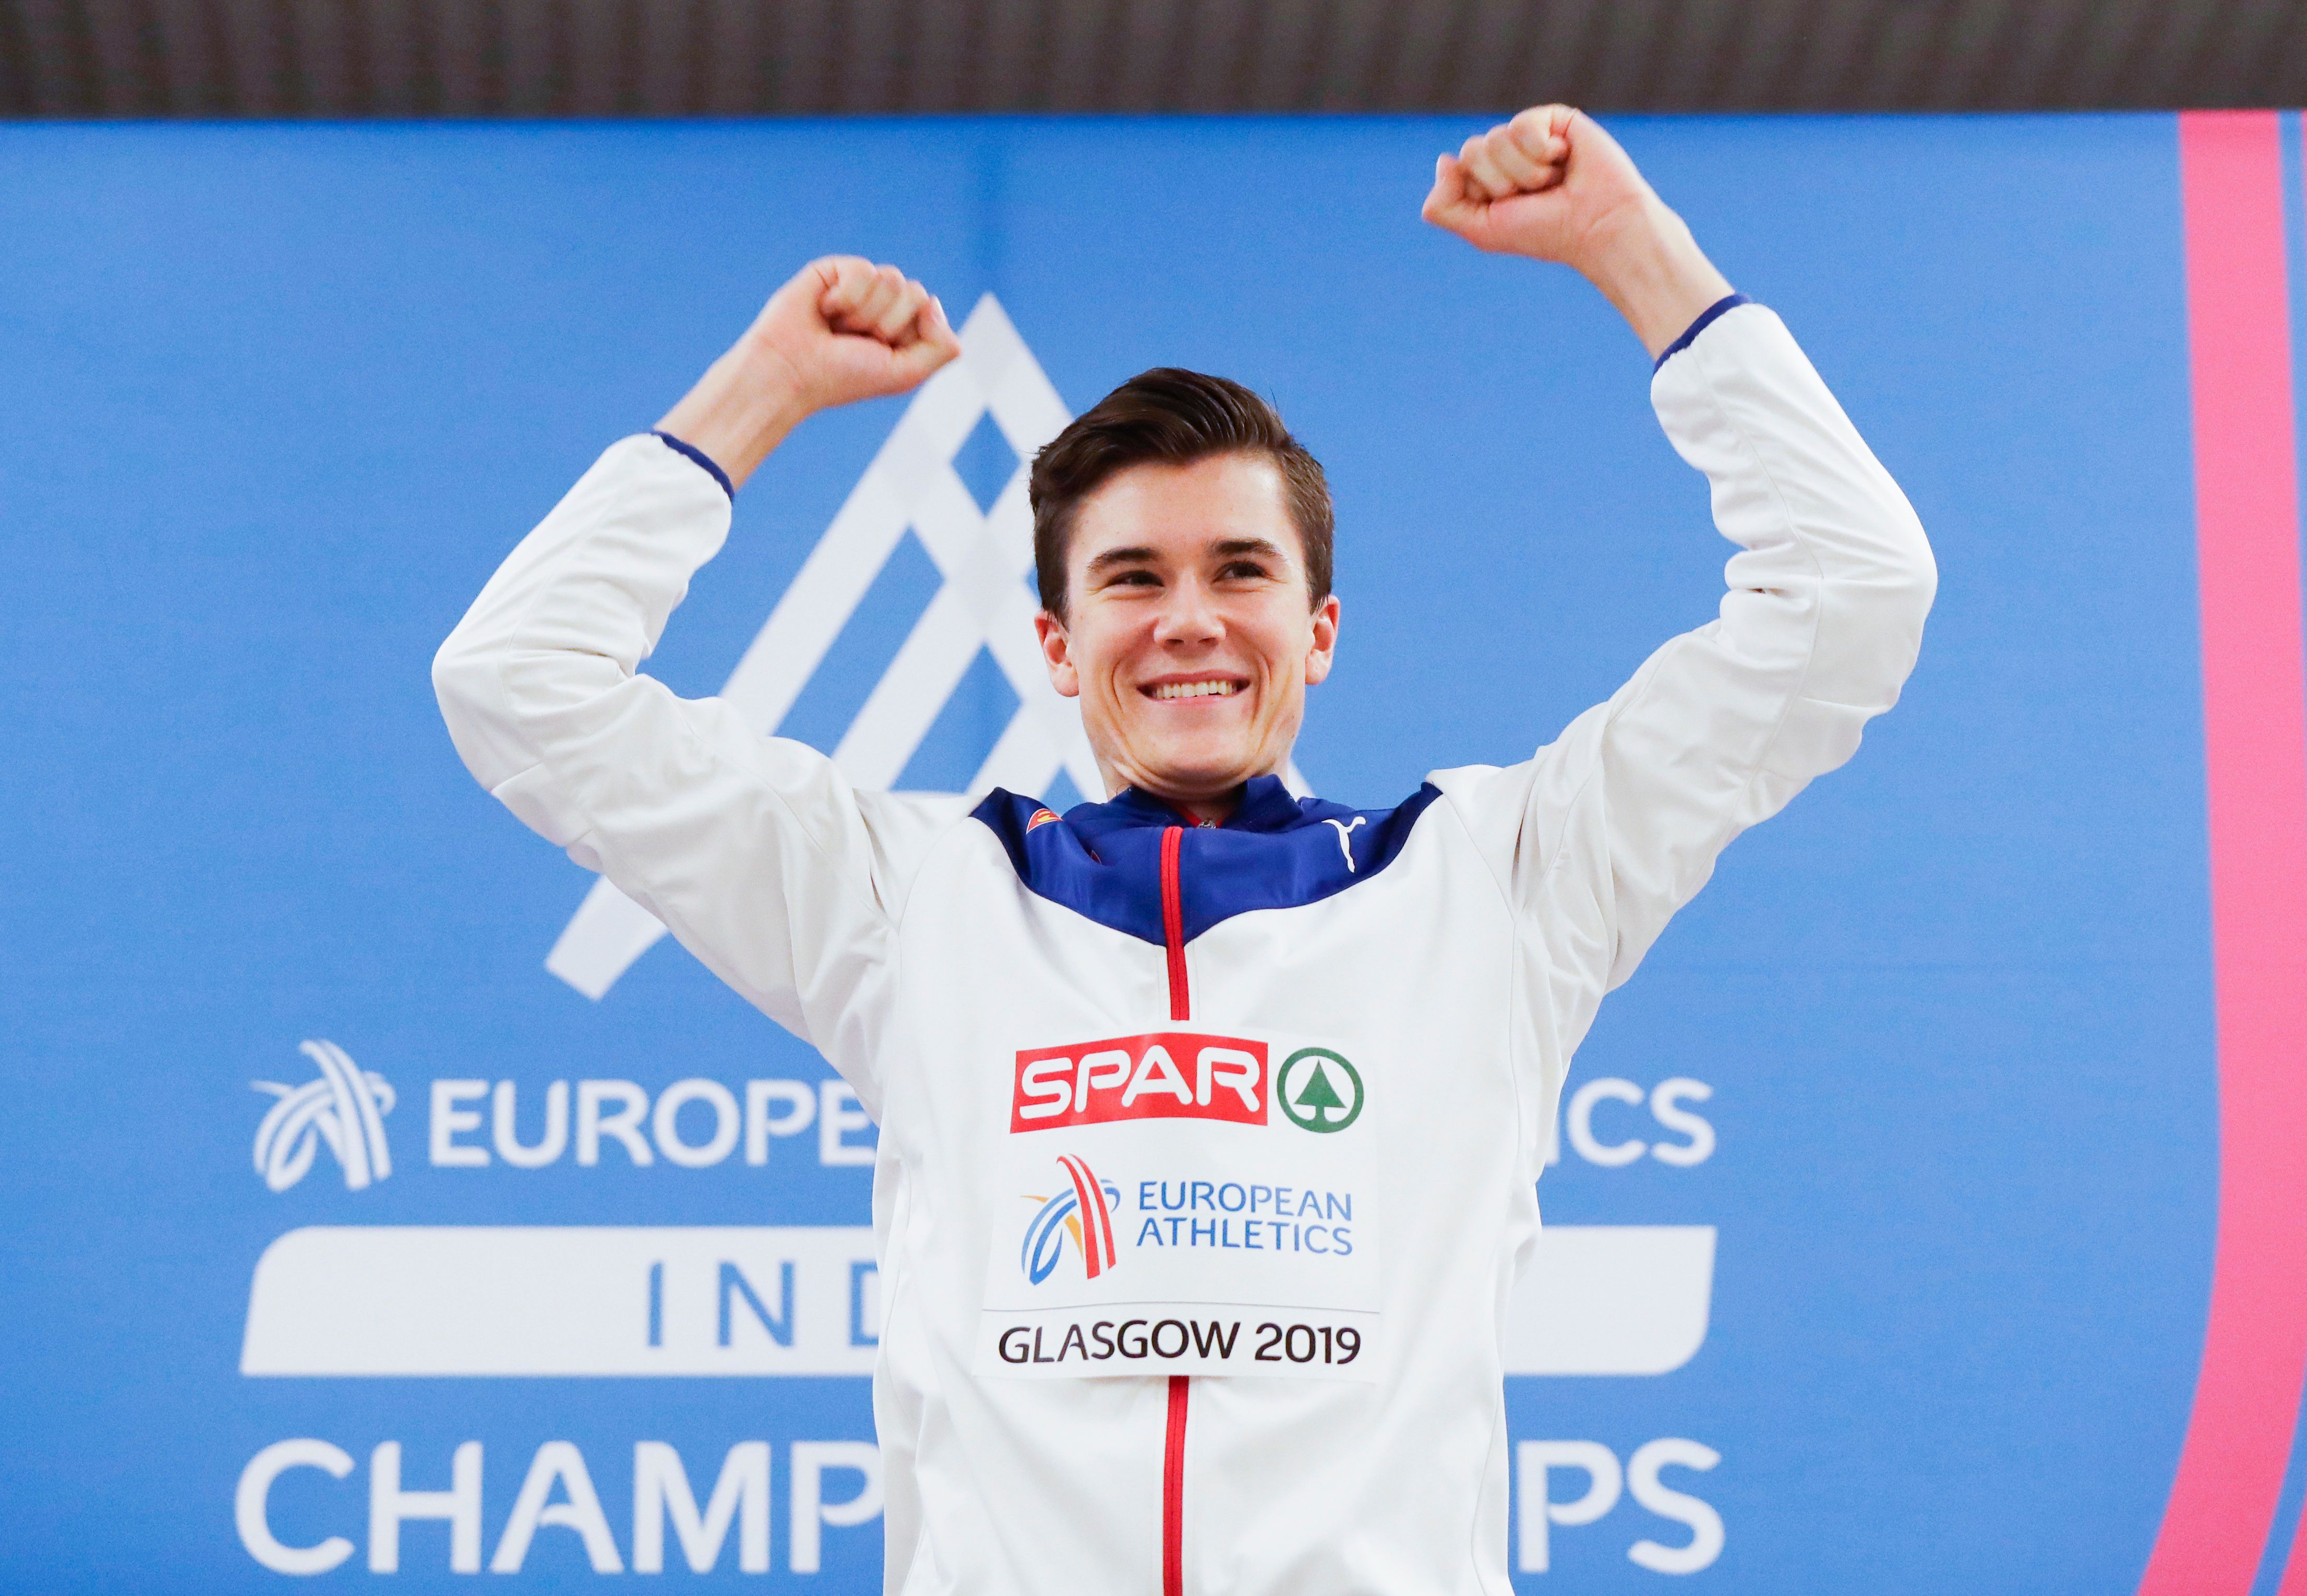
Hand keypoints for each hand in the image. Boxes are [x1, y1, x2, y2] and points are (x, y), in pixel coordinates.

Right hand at [743, 256, 961, 413]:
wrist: (791, 370)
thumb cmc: (844, 377)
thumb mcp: (906, 373)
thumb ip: (942, 347)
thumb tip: (935, 302)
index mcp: (904, 330)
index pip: (931, 311)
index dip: (910, 334)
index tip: (881, 353)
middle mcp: (884, 306)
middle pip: (915, 292)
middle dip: (888, 324)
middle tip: (858, 342)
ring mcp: (861, 287)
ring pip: (892, 278)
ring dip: (865, 313)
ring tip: (840, 327)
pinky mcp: (836, 270)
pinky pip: (863, 270)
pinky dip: (846, 297)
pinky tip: (825, 309)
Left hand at [1421, 106, 1731, 357]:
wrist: (1597, 225)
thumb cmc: (1544, 232)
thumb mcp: (1481, 230)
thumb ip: (1443, 206)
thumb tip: (1443, 160)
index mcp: (1487, 179)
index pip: (1457, 168)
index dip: (1480, 193)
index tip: (1511, 209)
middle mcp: (1506, 155)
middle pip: (1473, 151)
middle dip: (1502, 183)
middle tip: (1535, 196)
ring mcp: (1529, 135)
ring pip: (1495, 139)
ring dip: (1525, 172)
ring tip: (1553, 181)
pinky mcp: (1553, 118)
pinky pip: (1522, 125)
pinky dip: (1541, 151)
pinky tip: (1564, 159)